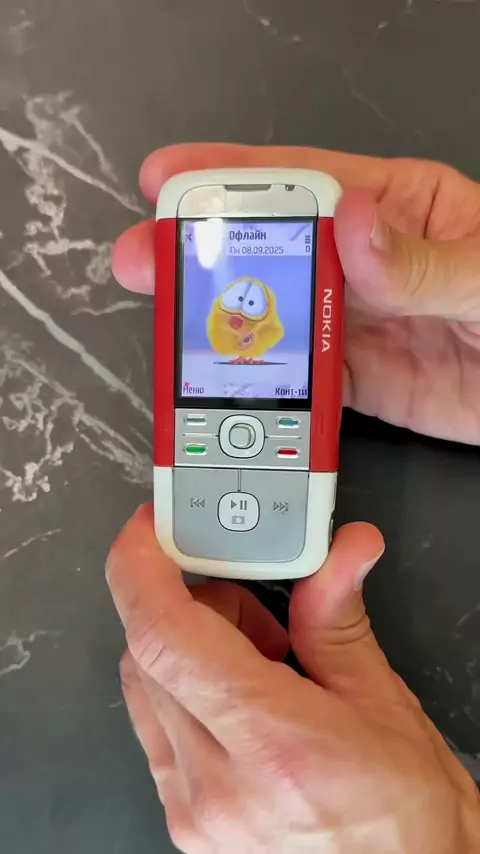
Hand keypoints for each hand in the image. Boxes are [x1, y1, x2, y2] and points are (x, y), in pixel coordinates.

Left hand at [107, 506, 479, 853]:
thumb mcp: (385, 706)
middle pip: (150, 650)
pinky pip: (154, 727)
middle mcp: (218, 787)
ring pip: (144, 686)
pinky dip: (184, 686)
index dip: (142, 568)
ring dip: (186, 645)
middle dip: (191, 602)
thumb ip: (338, 620)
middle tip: (252, 602)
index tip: (150, 530)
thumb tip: (339, 553)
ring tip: (258, 655)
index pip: (165, 636)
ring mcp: (193, 811)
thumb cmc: (407, 821)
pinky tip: (238, 694)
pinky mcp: (186, 821)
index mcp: (275, 745)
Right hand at [112, 143, 479, 443]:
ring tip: (170, 332)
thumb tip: (352, 225)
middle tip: (146, 259)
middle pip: (273, 253)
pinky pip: (304, 383)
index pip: (306, 182)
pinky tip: (226, 386)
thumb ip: (422, 259)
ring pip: (277, 320)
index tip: (173, 179)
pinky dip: (264, 388)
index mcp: (398, 207)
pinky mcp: (364, 379)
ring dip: (223, 326)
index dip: (234, 178)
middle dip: (204, 254)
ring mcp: (361, 323)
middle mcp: (368, 262)